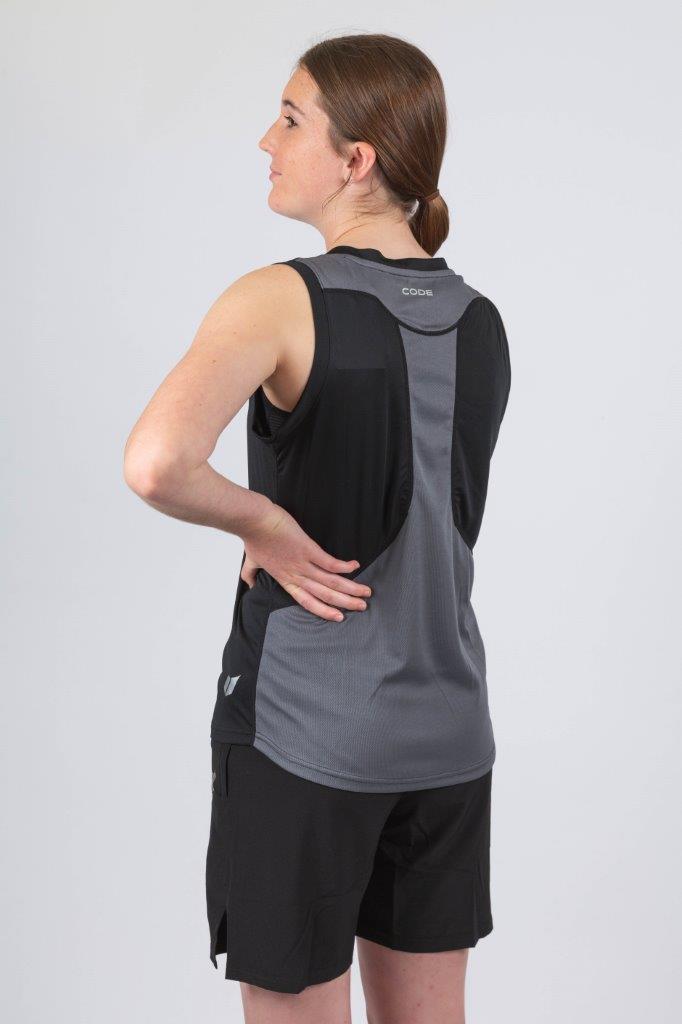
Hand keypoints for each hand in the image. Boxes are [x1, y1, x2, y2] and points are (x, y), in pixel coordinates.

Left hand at [241, 505, 371, 621]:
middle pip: (324, 594)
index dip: (324, 611)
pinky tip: (355, 566)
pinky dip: (343, 566)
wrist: (254, 521)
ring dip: (350, 588)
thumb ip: (250, 574)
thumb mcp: (251, 561)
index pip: (307, 601)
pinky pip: (329, 562)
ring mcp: (303, 563)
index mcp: (285, 579)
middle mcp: (296, 575)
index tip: (339, 617)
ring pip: (331, 582)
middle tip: (361, 607)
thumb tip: (249, 584)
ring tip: (365, 592)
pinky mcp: (308, 549)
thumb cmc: (253, 538)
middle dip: (345, 602)